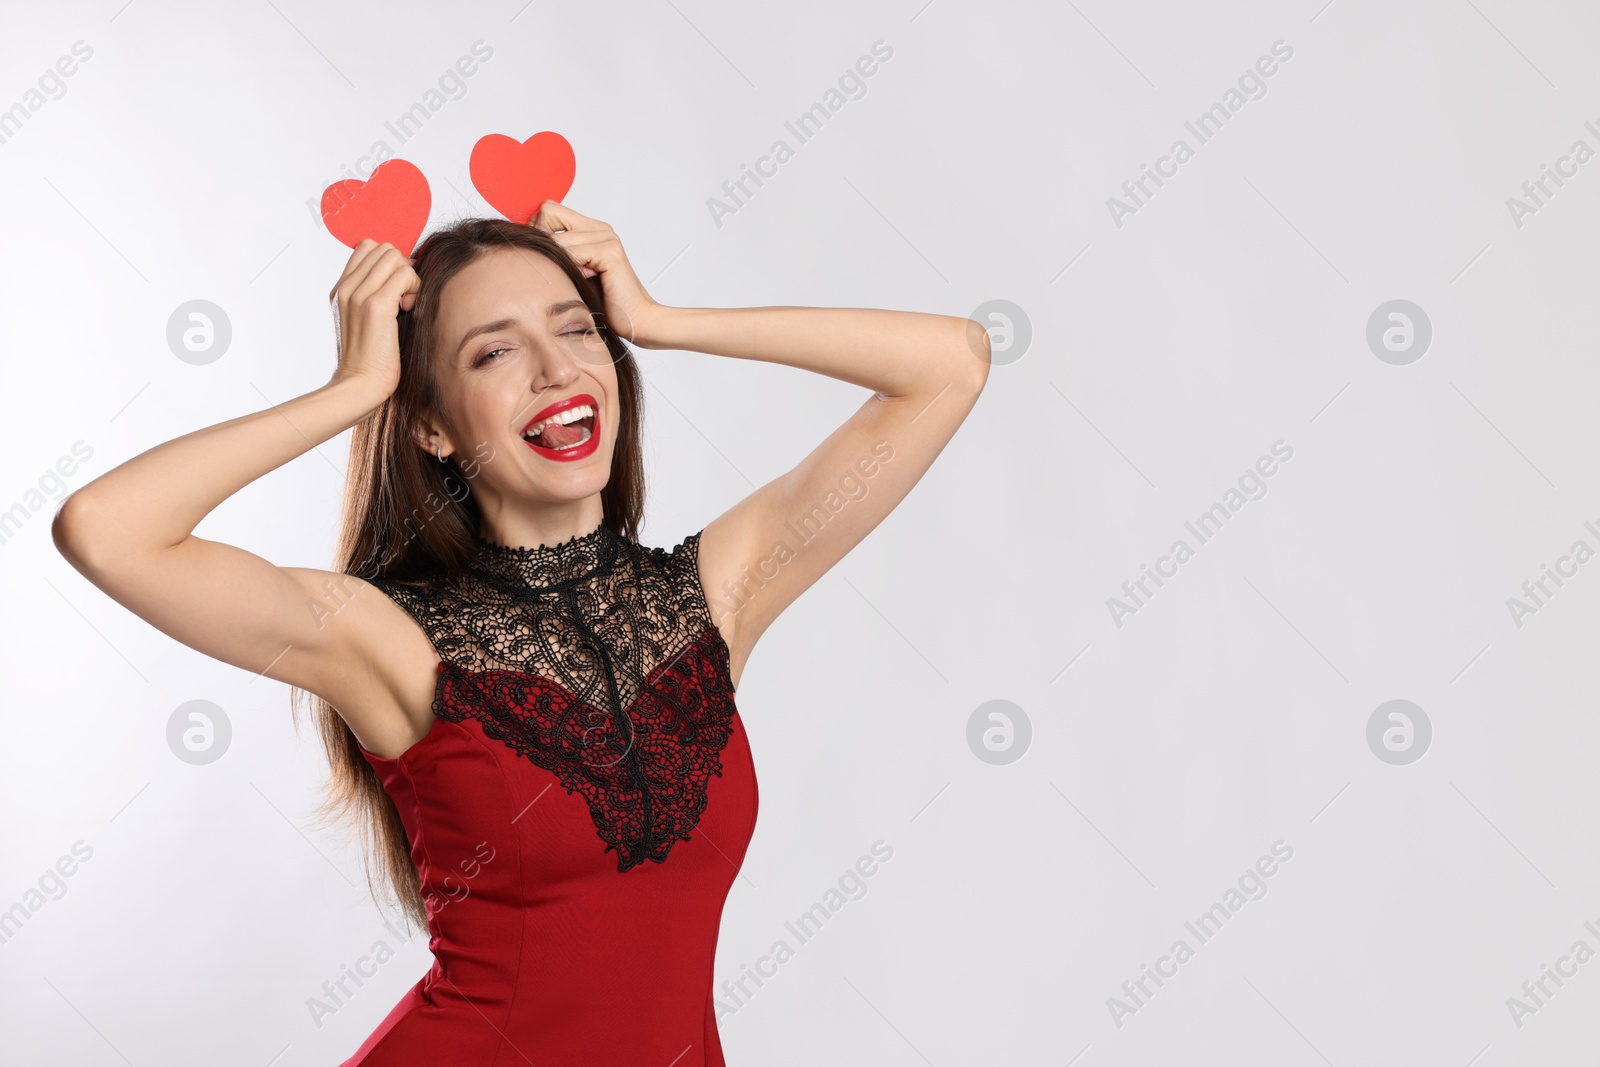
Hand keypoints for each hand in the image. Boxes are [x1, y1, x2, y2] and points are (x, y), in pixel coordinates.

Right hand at [327, 239, 419, 395]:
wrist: (360, 384)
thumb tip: (406, 269)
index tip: (397, 286)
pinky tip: (410, 309)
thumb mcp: (366, 319)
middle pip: (384, 248)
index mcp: (341, 289)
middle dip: (401, 267)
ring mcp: (358, 295)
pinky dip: (414, 287)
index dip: (389, 261)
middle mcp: (346, 288)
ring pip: (394, 256)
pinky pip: (405, 274)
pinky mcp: (375, 306)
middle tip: (404, 296)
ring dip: (409, 277)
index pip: (367, 247)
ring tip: (406, 303)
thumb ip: (377, 293)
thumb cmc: (370, 358)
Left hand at [530, 202, 662, 345]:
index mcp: (591, 230)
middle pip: (547, 214)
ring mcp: (606, 237)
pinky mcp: (610, 252)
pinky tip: (585, 282)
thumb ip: (557, 255)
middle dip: (543, 245)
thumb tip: (525, 246)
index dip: (538, 229)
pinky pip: (572, 253)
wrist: (637, 321)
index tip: (544, 257)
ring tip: (575, 281)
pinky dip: (572, 271)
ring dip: (558, 264)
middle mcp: (599, 228)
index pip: (548, 209)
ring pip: (557, 239)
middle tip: (557, 270)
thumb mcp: (574, 274)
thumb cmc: (606, 304)